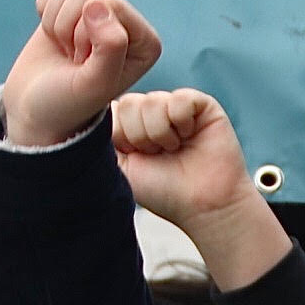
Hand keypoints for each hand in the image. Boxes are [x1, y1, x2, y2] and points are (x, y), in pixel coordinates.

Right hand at [1, 0, 162, 148]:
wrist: (36, 110)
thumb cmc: (69, 103)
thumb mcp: (95, 84)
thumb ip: (110, 48)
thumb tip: (98, 2)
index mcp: (146, 42)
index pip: (110, 3)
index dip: (86, 34)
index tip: (85, 65)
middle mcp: (128, 21)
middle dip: (70, 26)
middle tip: (74, 58)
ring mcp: (101, 10)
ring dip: (57, 21)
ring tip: (66, 50)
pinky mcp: (73, 2)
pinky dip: (45, 9)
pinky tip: (54, 35)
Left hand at [112, 88, 290, 288]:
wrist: (204, 205)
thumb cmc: (164, 192)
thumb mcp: (121, 168)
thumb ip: (103, 138)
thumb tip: (100, 110)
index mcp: (131, 127)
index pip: (111, 110)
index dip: (120, 136)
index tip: (135, 157)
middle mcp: (152, 113)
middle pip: (129, 103)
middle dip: (140, 136)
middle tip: (158, 155)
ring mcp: (175, 106)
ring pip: (152, 101)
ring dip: (161, 133)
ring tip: (175, 149)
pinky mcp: (200, 104)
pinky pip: (179, 98)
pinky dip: (182, 122)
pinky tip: (190, 136)